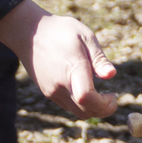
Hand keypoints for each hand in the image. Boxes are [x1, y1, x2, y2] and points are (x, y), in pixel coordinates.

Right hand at [0, 0, 118, 118]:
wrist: (28, 32)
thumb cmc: (60, 31)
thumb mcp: (85, 36)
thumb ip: (99, 58)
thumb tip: (111, 75)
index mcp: (72, 68)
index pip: (87, 97)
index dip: (104, 104)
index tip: (113, 95)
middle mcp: (60, 84)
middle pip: (85, 111)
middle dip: (103, 110)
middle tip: (111, 97)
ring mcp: (52, 90)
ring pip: (77, 112)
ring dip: (92, 109)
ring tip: (101, 95)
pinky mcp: (47, 92)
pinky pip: (68, 106)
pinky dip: (81, 105)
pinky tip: (86, 91)